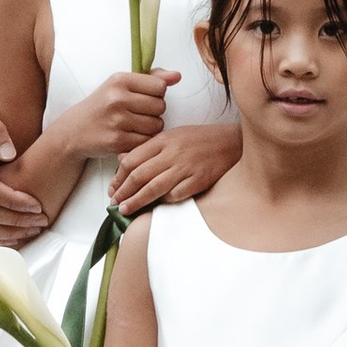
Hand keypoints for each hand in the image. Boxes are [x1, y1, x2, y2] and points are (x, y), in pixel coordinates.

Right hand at [60, 68, 180, 167]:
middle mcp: (118, 98)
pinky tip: (131, 136)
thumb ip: (151, 78)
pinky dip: (143, 141)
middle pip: (161, 106)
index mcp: (120, 80)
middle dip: (155, 112)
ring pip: (157, 125)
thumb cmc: (102, 106)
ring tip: (136, 125)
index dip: (157, 94)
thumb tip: (177, 76)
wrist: (73, 131)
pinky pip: (146, 141)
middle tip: (140, 114)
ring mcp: (117, 121)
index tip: (145, 98)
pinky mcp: (117, 141)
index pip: (160, 86)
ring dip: (151, 128)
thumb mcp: (121, 85)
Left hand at [110, 115, 241, 215]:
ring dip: (136, 201)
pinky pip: (175, 195)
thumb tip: (123, 160)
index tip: (113, 188)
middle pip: (139, 176)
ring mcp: (186, 167)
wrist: (233, 142)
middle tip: (115, 203)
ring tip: (126, 210)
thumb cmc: (201, 140)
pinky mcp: (199, 180)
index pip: (132, 160)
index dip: (118, 177)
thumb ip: (149, 148)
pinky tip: (157, 205)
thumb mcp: (173, 136)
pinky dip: (164, 201)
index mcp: (164, 139)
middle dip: (123, 192)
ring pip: (153, 188)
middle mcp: (173, 152)